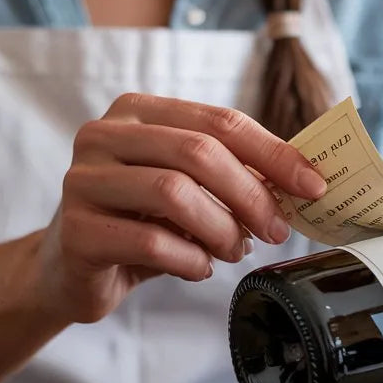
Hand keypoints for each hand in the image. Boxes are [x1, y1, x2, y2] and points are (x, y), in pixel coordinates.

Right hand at [32, 94, 325, 324]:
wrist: (70, 270)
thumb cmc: (140, 221)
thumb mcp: (188, 187)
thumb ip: (233, 174)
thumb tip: (304, 180)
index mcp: (138, 112)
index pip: (220, 121)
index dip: (274, 153)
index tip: (313, 185)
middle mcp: (103, 134)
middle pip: (199, 152)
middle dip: (250, 194)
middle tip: (276, 229)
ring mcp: (83, 180)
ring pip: (174, 193)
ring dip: (221, 229)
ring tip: (234, 251)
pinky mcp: (75, 229)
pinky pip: (150, 241)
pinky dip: (189, 259)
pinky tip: (198, 267)